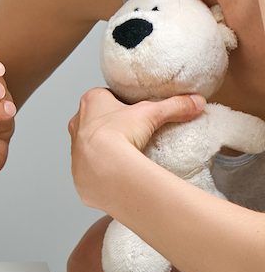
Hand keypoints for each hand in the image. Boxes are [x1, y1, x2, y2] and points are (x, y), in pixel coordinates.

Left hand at [67, 88, 204, 211]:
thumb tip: (196, 102)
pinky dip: (102, 173)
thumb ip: (174, 106)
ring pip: (89, 146)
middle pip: (94, 121)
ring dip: (103, 150)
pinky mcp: (78, 174)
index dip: (119, 102)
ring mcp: (75, 150)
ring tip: (126, 157)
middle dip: (110, 126)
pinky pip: (90, 171)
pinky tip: (117, 176)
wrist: (104, 167)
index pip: (103, 96)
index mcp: (91, 102)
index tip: (134, 111)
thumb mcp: (151, 113)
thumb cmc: (120, 133)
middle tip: (132, 134)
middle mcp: (77, 124)